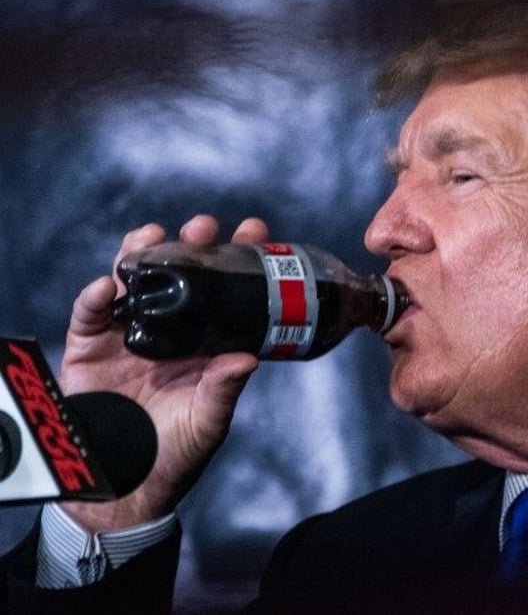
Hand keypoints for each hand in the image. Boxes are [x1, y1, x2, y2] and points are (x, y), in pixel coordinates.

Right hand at [59, 215, 268, 531]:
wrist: (127, 481)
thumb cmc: (177, 452)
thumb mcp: (207, 422)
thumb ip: (224, 390)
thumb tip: (249, 358)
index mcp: (205, 340)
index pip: (225, 291)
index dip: (239, 259)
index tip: (256, 233)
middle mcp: (171, 328)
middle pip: (181, 275)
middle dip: (192, 245)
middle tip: (204, 228)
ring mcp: (129, 333)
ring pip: (134, 281)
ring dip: (143, 253)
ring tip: (155, 235)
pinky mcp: (91, 346)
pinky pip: (89, 314)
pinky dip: (95, 297)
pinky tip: (106, 285)